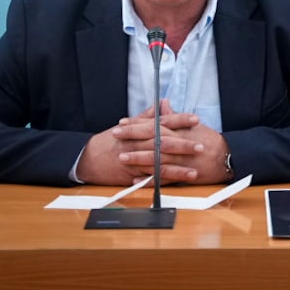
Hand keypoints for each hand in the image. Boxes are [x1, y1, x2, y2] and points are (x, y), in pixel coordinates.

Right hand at [76, 100, 231, 184]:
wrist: (88, 158)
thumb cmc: (109, 141)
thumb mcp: (127, 125)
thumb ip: (147, 116)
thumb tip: (162, 104)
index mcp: (139, 129)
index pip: (162, 122)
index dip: (179, 120)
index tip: (195, 119)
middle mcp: (139, 143)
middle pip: (164, 143)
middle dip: (184, 144)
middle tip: (201, 145)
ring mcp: (136, 160)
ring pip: (160, 163)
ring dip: (178, 168)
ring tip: (194, 170)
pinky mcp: (133, 175)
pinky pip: (151, 179)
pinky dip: (164, 181)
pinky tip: (176, 184)